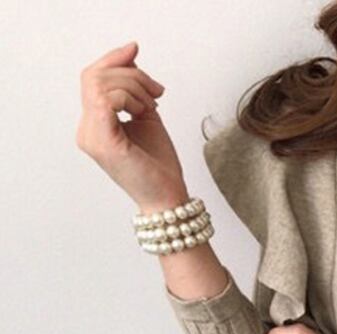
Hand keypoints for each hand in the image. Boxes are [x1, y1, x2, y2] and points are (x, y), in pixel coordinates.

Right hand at [76, 40, 184, 209]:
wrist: (169, 198)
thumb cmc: (160, 166)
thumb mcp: (147, 116)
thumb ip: (136, 89)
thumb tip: (130, 54)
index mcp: (95, 124)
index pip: (92, 79)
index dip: (113, 60)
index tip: (135, 51)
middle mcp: (87, 130)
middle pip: (94, 76)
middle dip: (130, 74)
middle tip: (157, 91)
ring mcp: (91, 136)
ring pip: (100, 84)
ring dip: (134, 87)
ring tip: (153, 106)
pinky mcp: (103, 141)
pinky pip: (106, 99)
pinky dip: (130, 97)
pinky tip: (144, 111)